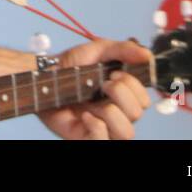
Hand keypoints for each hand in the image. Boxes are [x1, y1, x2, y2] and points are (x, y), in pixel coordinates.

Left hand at [36, 37, 152, 139]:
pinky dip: (98, 128)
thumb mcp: (97, 50)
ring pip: (126, 133)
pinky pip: (103, 142)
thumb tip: (147, 55)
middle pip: (137, 114)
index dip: (134, 85)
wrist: (44, 75)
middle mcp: (115, 113)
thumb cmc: (71, 65)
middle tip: (103, 83)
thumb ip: (122, 50)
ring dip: (112, 112)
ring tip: (94, 100)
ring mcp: (102, 127)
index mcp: (122, 96)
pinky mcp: (85, 137)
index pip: (143, 100)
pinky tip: (85, 115)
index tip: (115, 73)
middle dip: (122, 94)